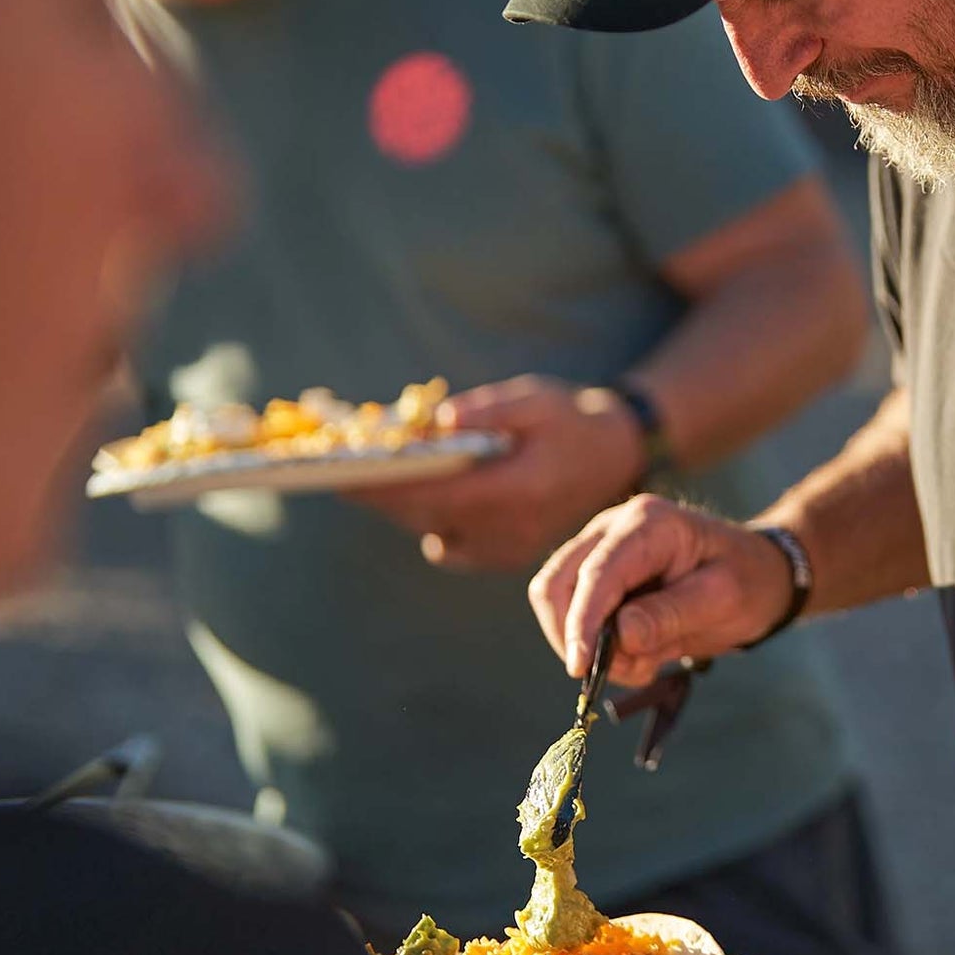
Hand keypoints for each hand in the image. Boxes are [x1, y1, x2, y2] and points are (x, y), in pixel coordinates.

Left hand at [359, 375, 643, 573]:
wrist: (614, 456)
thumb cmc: (570, 419)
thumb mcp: (535, 399)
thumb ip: (489, 410)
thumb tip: (438, 422)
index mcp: (519, 487)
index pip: (436, 492)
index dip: (385, 486)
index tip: (341, 473)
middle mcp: (512, 526)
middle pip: (425, 515)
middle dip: (381, 494)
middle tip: (341, 470)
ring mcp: (510, 547)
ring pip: (432, 531)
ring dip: (401, 506)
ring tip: (376, 477)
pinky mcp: (507, 555)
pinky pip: (449, 545)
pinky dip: (429, 521)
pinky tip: (426, 493)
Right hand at [529, 494, 796, 685]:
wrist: (758, 573)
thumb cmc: (747, 580)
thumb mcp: (723, 600)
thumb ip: (671, 615)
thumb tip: (619, 635)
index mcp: (649, 523)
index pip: (598, 573)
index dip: (583, 622)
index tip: (581, 668)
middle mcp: (614, 527)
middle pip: (558, 583)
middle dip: (575, 636)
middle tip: (627, 670)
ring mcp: (600, 547)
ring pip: (556, 600)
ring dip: (587, 644)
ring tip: (643, 662)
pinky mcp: (597, 573)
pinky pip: (573, 613)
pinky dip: (597, 644)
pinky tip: (640, 653)